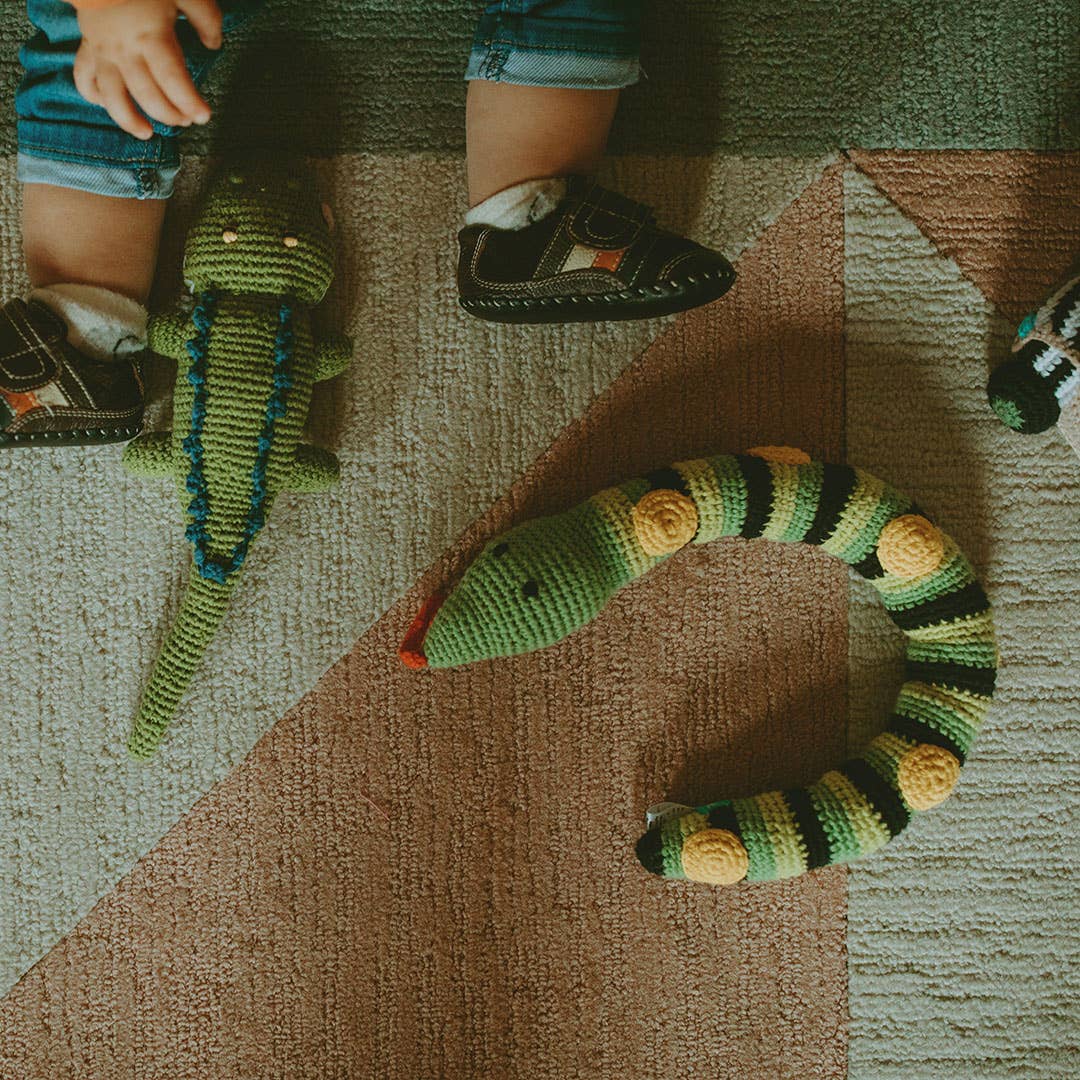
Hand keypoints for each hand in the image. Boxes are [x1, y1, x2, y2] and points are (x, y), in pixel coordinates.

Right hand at [73, 0, 221, 139]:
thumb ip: (205, 19)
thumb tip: (214, 46)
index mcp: (151, 37)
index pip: (172, 79)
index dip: (189, 102)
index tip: (204, 116)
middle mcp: (125, 50)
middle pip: (147, 94)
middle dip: (169, 114)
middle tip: (187, 121)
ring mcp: (103, 51)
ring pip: (112, 95)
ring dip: (129, 119)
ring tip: (148, 133)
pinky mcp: (88, 47)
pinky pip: (84, 77)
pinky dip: (93, 95)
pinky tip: (107, 106)